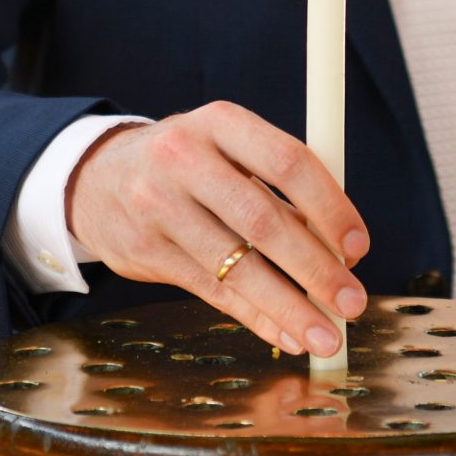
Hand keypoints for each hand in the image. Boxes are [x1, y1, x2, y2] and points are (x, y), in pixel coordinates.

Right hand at [64, 102, 369, 357]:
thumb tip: (341, 251)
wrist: (97, 178)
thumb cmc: (187, 164)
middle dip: (315, 268)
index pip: (287, 160)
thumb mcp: (227, 152)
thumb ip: (279, 191)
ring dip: (290, 307)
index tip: (358, 245)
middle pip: (262, 219)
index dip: (329, 205)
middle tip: (353, 301)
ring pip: (237, 266)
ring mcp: (159, 205)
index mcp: (220, 122)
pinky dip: (256, 317)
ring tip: (327, 334)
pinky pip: (213, 293)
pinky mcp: (146, 250)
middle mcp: (185, 158)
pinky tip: (286, 333)